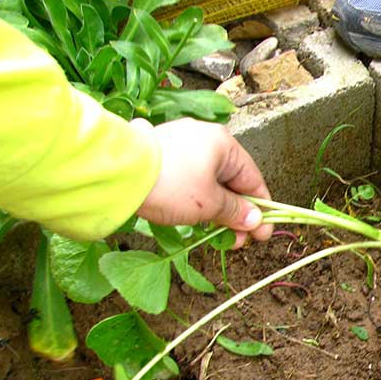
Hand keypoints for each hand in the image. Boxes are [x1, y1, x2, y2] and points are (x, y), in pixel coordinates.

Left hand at [133, 118, 272, 246]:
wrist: (118, 175)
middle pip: (230, 181)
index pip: (252, 180)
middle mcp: (204, 137)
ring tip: (215, 234)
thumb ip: (236, 212)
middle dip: (236, 214)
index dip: (260, 210)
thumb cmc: (171, 185)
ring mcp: (180, 143)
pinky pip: (189, 178)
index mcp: (224, 144)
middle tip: (237, 241)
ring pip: (209, 180)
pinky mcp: (161, 153)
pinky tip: (194, 217)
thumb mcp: (209, 205)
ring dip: (216, 209)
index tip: (262, 234)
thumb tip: (256, 220)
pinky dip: (196, 198)